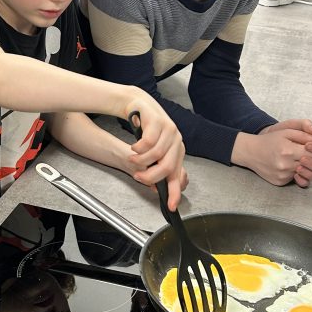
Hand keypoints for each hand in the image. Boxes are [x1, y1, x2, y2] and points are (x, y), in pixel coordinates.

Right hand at [124, 93, 185, 209]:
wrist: (139, 106)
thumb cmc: (146, 131)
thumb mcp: (152, 152)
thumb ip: (156, 168)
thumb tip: (157, 188)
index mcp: (177, 152)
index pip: (178, 175)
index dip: (175, 192)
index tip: (170, 206)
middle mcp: (176, 142)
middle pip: (167, 167)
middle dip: (150, 176)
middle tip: (138, 176)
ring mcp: (170, 131)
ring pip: (157, 155)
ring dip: (141, 161)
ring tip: (133, 158)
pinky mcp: (159, 122)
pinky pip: (149, 142)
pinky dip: (138, 148)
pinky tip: (135, 147)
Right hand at [233, 120, 311, 186]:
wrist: (251, 152)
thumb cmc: (270, 140)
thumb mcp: (287, 132)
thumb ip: (305, 135)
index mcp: (288, 151)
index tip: (309, 147)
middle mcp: (285, 165)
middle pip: (311, 166)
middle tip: (306, 155)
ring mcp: (283, 176)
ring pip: (305, 174)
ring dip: (305, 167)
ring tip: (299, 161)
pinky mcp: (280, 182)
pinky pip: (295, 179)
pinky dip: (295, 173)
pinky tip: (288, 165)